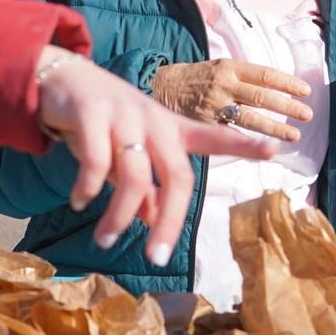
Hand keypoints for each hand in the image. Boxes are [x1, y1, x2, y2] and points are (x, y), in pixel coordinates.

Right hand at [33, 47, 271, 265]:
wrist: (59, 78)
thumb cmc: (102, 120)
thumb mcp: (128, 152)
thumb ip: (144, 186)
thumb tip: (151, 221)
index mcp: (168, 128)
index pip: (212, 135)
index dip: (242, 144)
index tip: (276, 149)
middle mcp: (153, 120)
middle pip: (176, 176)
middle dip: (169, 221)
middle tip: (156, 257)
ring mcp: (124, 115)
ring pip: (135, 175)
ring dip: (119, 214)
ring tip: (105, 240)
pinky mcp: (91, 113)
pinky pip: (97, 160)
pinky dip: (88, 187)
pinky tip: (79, 202)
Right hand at [150, 59, 315, 144]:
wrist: (161, 85)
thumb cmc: (196, 77)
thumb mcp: (219, 66)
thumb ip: (243, 76)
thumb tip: (276, 88)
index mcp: (229, 66)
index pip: (265, 74)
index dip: (287, 83)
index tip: (305, 91)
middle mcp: (224, 84)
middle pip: (261, 96)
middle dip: (287, 106)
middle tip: (307, 114)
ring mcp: (214, 105)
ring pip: (250, 118)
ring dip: (275, 127)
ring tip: (294, 135)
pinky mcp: (205, 122)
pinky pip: (232, 133)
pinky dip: (250, 141)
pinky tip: (266, 148)